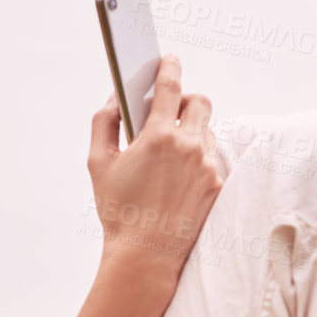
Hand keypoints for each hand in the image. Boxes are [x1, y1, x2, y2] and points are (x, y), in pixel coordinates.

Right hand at [86, 54, 224, 273]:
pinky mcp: (218, 186)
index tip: (168, 60)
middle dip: (186, 100)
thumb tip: (116, 99)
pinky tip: (180, 175)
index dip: (169, 67)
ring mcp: (207, 167)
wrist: (146, 255)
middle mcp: (189, 147)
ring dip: (191, 132)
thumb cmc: (119, 211)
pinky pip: (212, 159)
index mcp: (158, 136)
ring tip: (170, 152)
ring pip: (206, 132)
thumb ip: (104, 121)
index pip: (171, 85)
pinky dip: (197, 158)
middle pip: (200, 102)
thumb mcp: (98, 162)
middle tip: (171, 110)